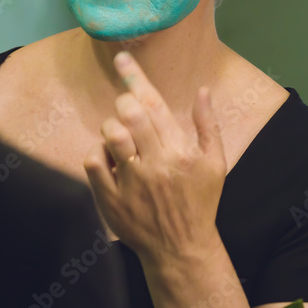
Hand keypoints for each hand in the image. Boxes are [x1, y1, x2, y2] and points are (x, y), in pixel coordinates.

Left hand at [83, 52, 226, 270]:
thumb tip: (203, 90)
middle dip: (124, 104)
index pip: (154, 104)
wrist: (181, 249)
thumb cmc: (199, 201)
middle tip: (128, 111)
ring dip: (112, 128)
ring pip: (110, 135)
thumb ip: (207, 125)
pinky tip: (110, 160)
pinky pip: (93, 161)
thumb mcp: (215, 164)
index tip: (121, 58)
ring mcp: (132, 183)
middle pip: (130, 115)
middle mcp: (156, 165)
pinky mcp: (111, 198)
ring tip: (122, 139)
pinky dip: (97, 153)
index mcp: (181, 152)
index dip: (135, 77)